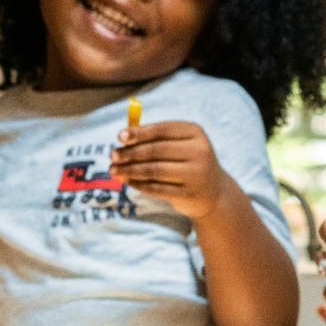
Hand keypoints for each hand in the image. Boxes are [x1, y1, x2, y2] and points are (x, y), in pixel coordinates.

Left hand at [109, 121, 235, 220]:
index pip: (162, 130)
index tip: (120, 137)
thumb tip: (123, 138)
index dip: (139, 133)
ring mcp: (196, 174)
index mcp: (195, 133)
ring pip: (154, 171)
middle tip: (112, 156)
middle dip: (130, 153)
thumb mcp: (178, 145)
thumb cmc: (186, 162)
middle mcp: (199, 152)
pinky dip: (139, 184)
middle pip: (156, 151)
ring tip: (114, 170)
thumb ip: (153, 139)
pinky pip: (157, 188)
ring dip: (130, 170)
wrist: (213, 192)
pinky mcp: (189, 194)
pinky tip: (128, 181)